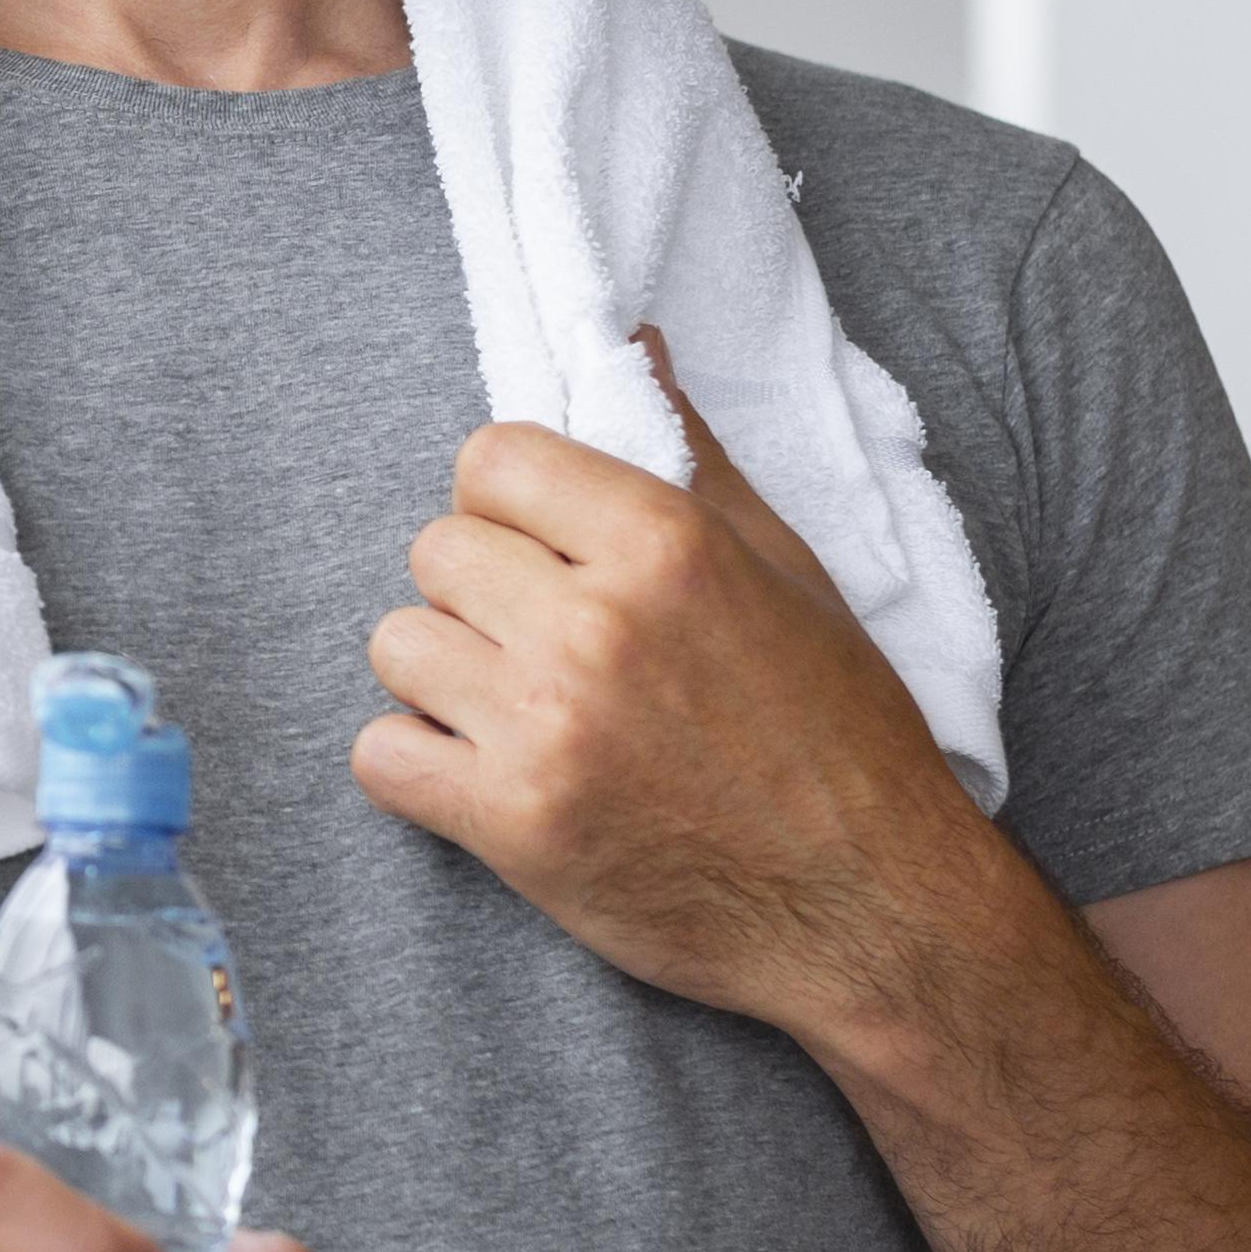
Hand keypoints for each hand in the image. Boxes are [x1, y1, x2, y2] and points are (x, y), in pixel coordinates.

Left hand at [353, 331, 1028, 1046]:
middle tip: (541, 644)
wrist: (871, 908)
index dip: (508, 504)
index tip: (544, 551)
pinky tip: (482, 775)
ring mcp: (547, 727)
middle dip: (477, 593)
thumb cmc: (839, 733)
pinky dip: (415, 767)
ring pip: (397, 645)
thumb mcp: (787, 568)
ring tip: (514, 709)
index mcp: (666, 545)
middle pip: (436, 550)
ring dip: (440, 677)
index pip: (490, 459)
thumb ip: (691, 454)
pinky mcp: (515, 825)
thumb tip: (635, 342)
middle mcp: (596, 625)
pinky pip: (379, 755)